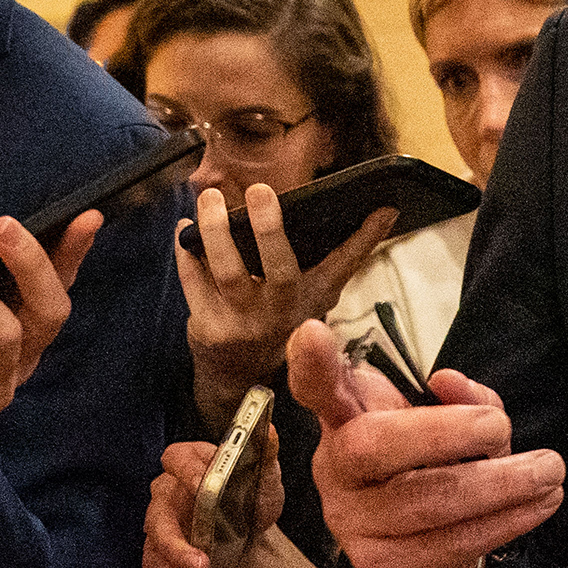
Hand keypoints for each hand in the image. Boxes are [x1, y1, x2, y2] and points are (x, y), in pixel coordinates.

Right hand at [143, 430, 285, 567]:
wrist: (251, 536)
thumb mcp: (264, 479)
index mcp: (188, 468)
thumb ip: (266, 457)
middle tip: (202, 565)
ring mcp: (160, 538)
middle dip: (175, 548)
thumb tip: (271, 430)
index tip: (202, 485)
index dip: (184, 471)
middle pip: (154, 523)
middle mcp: (166, 501)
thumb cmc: (250, 502)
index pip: (174, 459)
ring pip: (156, 563)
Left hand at [180, 184, 396, 429]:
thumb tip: (382, 212)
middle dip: (269, 230)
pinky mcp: (210, 328)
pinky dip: (186, 252)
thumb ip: (340, 256)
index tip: (383, 209)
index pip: (344, 265)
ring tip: (211, 198)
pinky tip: (185, 229)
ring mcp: (245, 323)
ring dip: (216, 231)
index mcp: (313, 298)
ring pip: (229, 273)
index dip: (365, 239)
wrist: (239, 376)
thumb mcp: (315, 294)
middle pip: (279, 271)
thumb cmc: (279, 320)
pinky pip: (193, 282)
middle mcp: (283, 312)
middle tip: (261, 191)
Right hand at [286, 319, 565, 567]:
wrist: (416, 546)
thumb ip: (457, 398)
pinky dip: (505, 522)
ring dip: (498, 486)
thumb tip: (450, 382)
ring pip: (424, 502)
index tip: (313, 333)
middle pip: (374, 446)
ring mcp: (350, 521)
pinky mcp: (379, 564)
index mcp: (343, 420)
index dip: (312, 366)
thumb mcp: (444, 421)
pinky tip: (541, 503)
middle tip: (502, 425)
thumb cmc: (427, 464)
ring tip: (549, 470)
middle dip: (446, 433)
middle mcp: (334, 470)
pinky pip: (449, 544)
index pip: (318, 389)